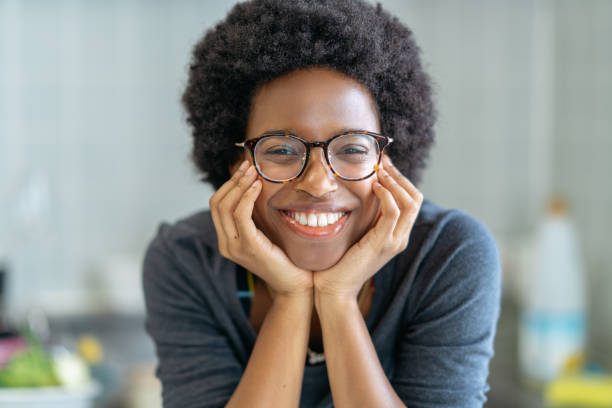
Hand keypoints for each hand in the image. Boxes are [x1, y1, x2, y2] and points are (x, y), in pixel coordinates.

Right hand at [209, 161, 312, 295]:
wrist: (296, 285)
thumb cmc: (286, 258)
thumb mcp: (267, 234)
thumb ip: (257, 217)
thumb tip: (257, 188)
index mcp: (227, 240)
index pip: (217, 205)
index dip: (229, 184)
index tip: (245, 169)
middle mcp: (226, 244)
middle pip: (216, 203)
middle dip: (232, 180)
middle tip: (248, 165)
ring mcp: (235, 247)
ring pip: (225, 206)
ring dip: (239, 184)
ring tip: (253, 172)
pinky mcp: (248, 247)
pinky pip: (240, 215)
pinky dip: (247, 196)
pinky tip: (257, 186)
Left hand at [313, 155, 422, 300]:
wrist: (334, 288)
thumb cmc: (338, 261)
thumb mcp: (356, 233)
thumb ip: (363, 217)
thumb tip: (360, 192)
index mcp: (396, 234)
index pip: (410, 199)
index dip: (399, 179)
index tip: (383, 164)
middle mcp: (400, 237)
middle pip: (415, 198)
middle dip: (399, 176)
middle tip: (382, 162)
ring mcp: (394, 241)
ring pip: (410, 202)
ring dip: (394, 181)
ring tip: (378, 171)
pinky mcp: (383, 243)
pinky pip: (393, 212)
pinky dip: (387, 194)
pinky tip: (374, 186)